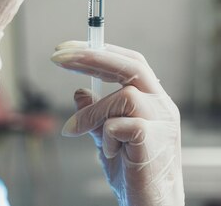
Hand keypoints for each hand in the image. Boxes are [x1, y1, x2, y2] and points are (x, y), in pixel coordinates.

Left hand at [51, 41, 183, 205]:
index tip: (64, 48)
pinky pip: (121, 125)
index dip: (98, 50)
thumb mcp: (106, 137)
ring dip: (93, 113)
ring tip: (79, 131)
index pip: (129, 62)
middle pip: (132, 66)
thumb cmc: (132, 172)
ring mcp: (163, 123)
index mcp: (153, 99)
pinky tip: (109, 151)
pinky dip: (106, 135)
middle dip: (92, 56)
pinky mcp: (155, 142)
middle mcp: (163, 105)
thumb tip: (79, 91)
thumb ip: (95, 114)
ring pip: (123, 96)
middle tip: (56, 56)